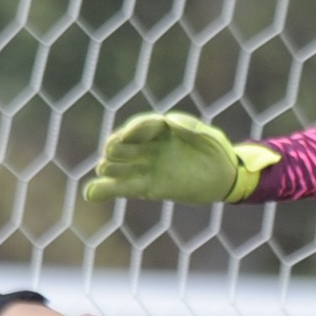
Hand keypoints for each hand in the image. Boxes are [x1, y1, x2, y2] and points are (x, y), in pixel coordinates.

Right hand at [83, 110, 274, 205]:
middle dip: (117, 148)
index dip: (134, 130)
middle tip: (111, 154)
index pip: (143, 126)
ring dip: (108, 168)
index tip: (126, 135)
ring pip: (120, 166)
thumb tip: (170, 121)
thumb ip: (191, 129)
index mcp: (164, 130)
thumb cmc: (218, 152)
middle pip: (126, 145)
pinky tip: (90, 194)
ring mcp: (147, 167)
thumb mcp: (210, 137)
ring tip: (101, 172)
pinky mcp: (148, 187)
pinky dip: (106, 190)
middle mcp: (150, 147)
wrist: (225, 177)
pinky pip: (124, 188)